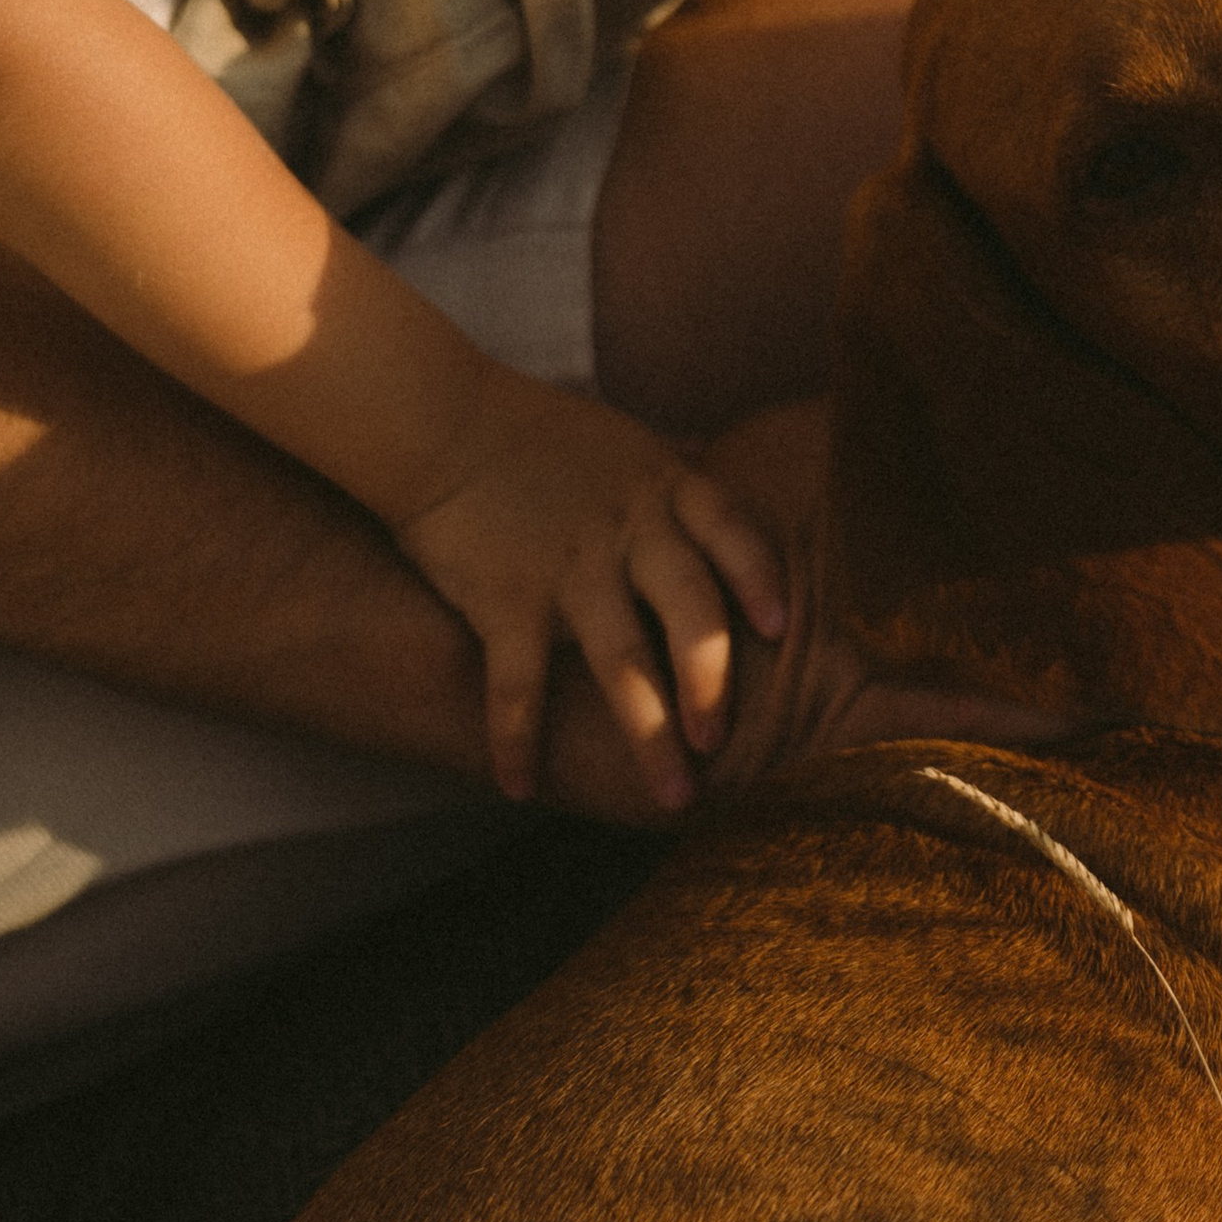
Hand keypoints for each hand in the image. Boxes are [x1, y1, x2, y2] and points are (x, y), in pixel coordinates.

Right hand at [391, 372, 788, 807]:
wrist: (438, 425)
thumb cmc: (541, 439)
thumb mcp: (629, 444)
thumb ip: (682, 476)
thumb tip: (729, 475)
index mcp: (665, 491)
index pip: (732, 532)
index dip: (760, 578)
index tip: (782, 629)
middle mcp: (628, 532)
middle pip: (690, 607)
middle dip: (712, 681)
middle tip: (726, 746)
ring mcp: (568, 568)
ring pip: (620, 658)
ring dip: (648, 732)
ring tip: (673, 797)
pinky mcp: (505, 598)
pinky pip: (516, 680)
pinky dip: (517, 737)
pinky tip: (521, 786)